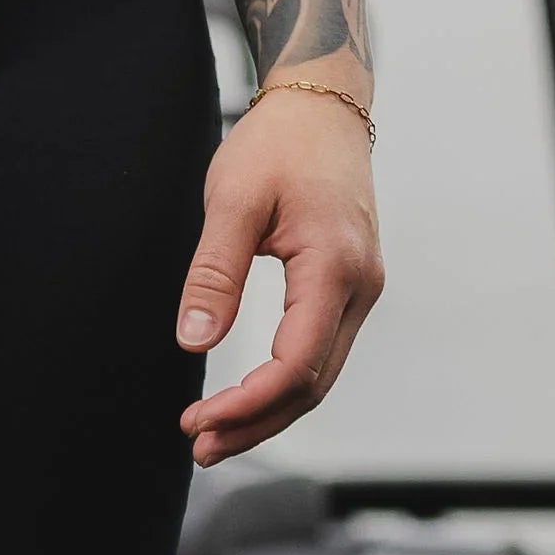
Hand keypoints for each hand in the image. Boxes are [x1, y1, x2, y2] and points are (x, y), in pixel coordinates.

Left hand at [176, 93, 382, 468]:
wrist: (323, 105)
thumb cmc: (278, 143)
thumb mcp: (232, 199)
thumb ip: (214, 272)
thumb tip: (194, 340)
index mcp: (334, 266)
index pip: (295, 365)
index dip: (246, 404)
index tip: (198, 422)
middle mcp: (360, 286)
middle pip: (311, 385)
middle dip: (255, 424)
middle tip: (199, 448)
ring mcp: (360, 290)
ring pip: (319, 376)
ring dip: (268, 413)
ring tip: (214, 437)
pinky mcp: (350, 288)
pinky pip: (320, 354)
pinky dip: (283, 386)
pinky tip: (247, 401)